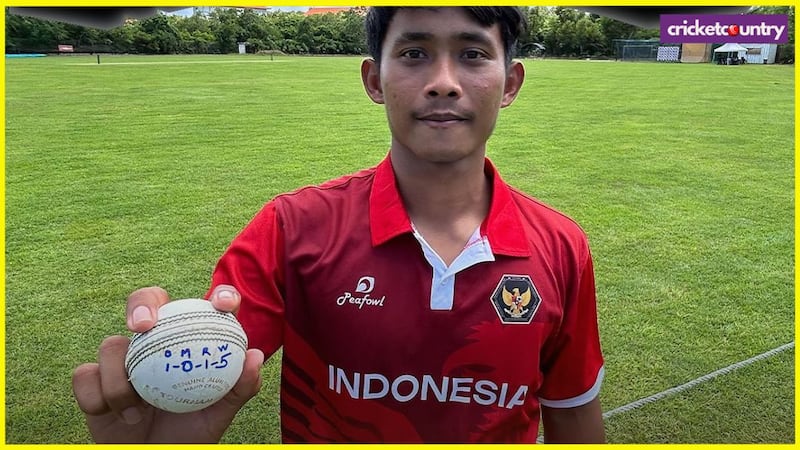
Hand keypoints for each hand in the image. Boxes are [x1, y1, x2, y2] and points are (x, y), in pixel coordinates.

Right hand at [72, 286, 263, 442]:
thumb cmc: (190, 433)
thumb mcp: (220, 414)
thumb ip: (240, 387)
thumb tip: (254, 355)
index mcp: (190, 340)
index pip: (206, 307)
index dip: (220, 294)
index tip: (224, 305)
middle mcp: (156, 341)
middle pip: (146, 302)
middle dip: (141, 305)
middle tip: (144, 326)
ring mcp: (122, 358)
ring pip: (111, 345)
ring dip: (119, 382)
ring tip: (134, 411)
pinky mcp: (93, 378)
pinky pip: (85, 375)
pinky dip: (97, 398)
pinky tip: (113, 415)